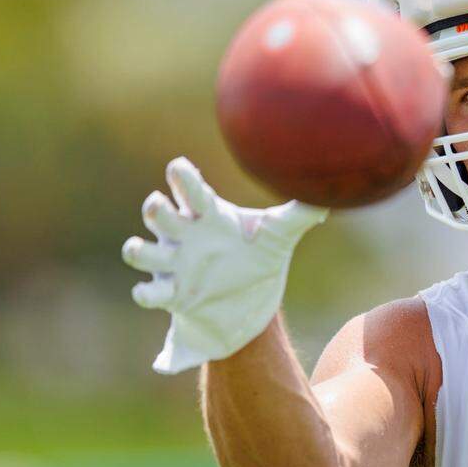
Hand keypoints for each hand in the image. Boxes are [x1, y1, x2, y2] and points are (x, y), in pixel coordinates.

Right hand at [122, 157, 327, 373]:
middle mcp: (183, 235)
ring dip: (138, 251)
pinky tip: (155, 295)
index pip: (190, 189)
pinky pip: (148, 293)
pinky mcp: (170, 294)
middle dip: (154, 208)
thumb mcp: (279, 234)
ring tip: (140, 249)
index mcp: (207, 215)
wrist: (249, 300)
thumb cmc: (257, 256)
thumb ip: (300, 214)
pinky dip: (147, 295)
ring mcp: (173, 264)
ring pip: (140, 252)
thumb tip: (329, 200)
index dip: (182, 177)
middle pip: (157, 214)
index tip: (179, 166)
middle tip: (159, 205)